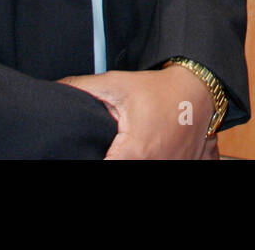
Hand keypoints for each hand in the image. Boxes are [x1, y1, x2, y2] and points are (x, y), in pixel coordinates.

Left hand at [59, 66, 212, 158]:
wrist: (199, 88)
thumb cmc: (159, 89)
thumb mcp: (117, 84)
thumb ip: (82, 87)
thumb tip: (55, 90)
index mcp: (136, 153)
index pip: (105, 169)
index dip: (92, 160)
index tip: (91, 153)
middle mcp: (156, 166)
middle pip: (121, 170)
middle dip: (111, 159)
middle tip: (110, 148)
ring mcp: (172, 169)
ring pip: (145, 170)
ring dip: (131, 161)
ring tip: (127, 148)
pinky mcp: (185, 168)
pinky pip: (166, 171)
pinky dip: (154, 161)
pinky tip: (149, 152)